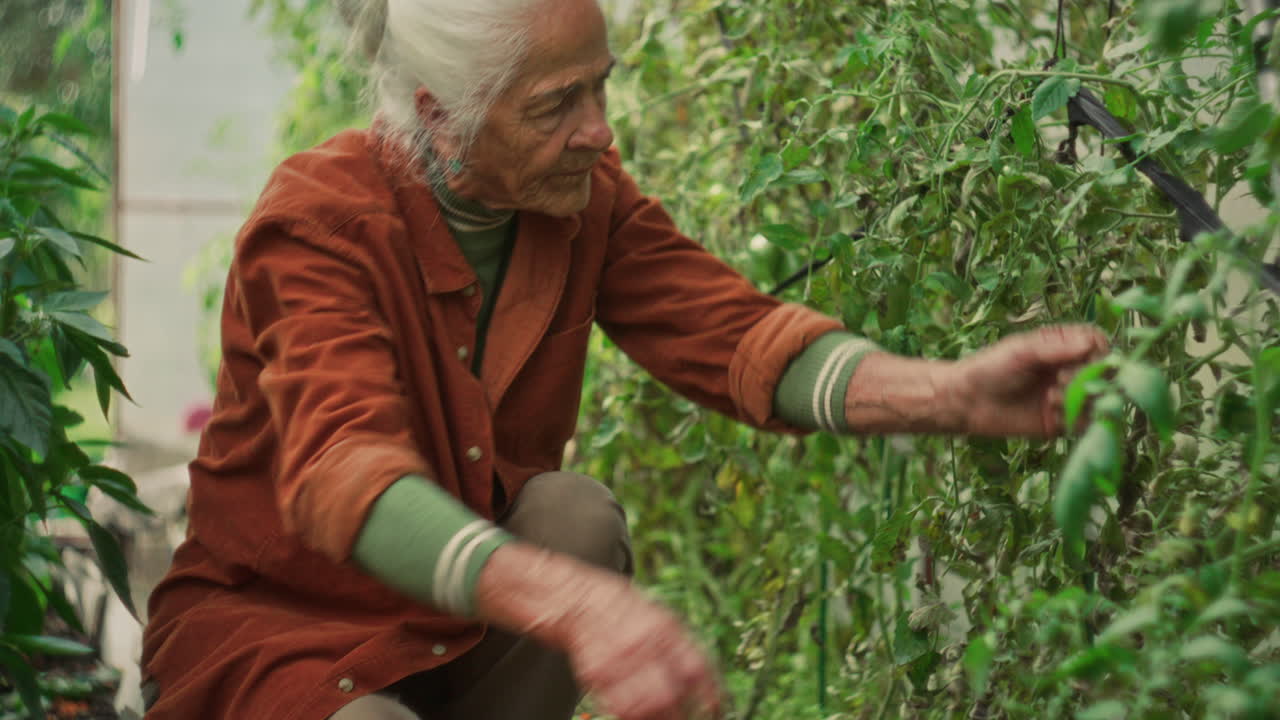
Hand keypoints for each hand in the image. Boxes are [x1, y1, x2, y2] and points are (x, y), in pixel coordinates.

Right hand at [475, 543, 722, 719]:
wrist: (576, 600)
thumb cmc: (621, 607)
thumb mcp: (658, 615)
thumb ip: (679, 644)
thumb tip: (702, 678)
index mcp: (664, 629)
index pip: (696, 668)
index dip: (711, 694)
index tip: (717, 710)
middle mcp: (643, 645)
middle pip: (670, 694)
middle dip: (683, 717)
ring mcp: (618, 661)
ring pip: (645, 706)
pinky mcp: (596, 674)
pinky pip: (619, 706)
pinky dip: (634, 717)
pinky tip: (641, 716)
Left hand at [950, 324, 1108, 436]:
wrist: (968, 402)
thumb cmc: (991, 368)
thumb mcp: (1021, 352)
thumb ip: (1055, 348)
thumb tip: (1089, 344)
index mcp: (1061, 347)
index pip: (1098, 344)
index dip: (1098, 351)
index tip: (1086, 356)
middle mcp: (1069, 370)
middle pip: (1104, 373)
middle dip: (1088, 377)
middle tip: (1062, 379)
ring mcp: (1067, 397)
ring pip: (1097, 399)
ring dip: (1080, 399)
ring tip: (1051, 398)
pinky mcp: (1061, 422)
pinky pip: (1083, 423)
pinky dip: (1072, 419)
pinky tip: (1050, 415)